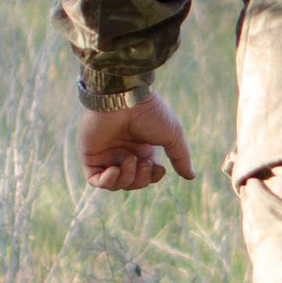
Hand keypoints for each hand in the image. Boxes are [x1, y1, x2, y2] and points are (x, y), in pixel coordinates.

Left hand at [79, 93, 194, 191]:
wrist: (124, 98)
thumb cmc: (149, 113)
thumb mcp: (172, 135)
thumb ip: (181, 157)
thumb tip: (191, 177)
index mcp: (142, 148)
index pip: (146, 175)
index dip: (153, 177)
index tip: (160, 168)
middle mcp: (123, 151)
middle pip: (132, 183)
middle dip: (141, 179)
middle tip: (143, 162)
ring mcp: (106, 154)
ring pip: (115, 184)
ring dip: (126, 178)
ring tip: (129, 159)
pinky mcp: (90, 154)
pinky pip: (95, 181)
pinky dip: (106, 181)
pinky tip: (114, 169)